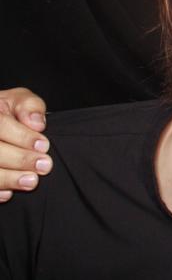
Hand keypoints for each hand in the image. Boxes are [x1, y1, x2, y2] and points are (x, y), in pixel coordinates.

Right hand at [0, 88, 50, 202]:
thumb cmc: (6, 112)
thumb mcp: (19, 101)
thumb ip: (29, 107)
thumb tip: (36, 124)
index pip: (1, 125)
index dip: (22, 136)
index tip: (43, 146)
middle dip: (20, 160)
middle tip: (44, 166)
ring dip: (8, 179)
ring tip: (32, 181)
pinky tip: (8, 193)